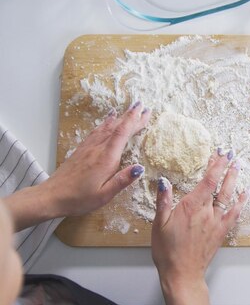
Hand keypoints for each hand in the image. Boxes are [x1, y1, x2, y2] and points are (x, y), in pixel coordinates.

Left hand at [5, 102, 150, 230]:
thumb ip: (122, 180)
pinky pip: (96, 131)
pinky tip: (108, 120)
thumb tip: (140, 168)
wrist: (51, 196)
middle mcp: (97, 149)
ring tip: (129, 109)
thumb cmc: (78, 198)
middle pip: (117, 128)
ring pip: (106, 128)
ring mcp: (88, 148)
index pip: (122, 134)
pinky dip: (105, 123)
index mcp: (106, 158)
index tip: (143, 110)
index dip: (134, 120)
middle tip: (143, 106)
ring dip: (120, 118)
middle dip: (131, 116)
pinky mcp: (81, 150)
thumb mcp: (104, 195)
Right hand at [151, 150, 246, 304]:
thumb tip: (163, 181)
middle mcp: (207, 212)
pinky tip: (245, 193)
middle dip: (226, 168)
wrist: (182, 273)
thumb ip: (163, 200)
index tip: (220, 153)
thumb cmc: (168, 251)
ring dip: (234, 180)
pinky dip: (241, 202)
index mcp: (191, 207)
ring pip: (228, 196)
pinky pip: (234, 213)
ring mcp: (216, 221)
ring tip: (238, 167)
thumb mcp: (158, 224)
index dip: (216, 165)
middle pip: (219, 185)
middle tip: (232, 155)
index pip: (207, 180)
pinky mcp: (221, 231)